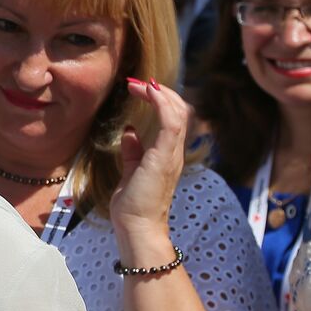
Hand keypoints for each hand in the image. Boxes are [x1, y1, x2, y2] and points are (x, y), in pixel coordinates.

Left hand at [111, 78, 188, 248]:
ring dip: (160, 94)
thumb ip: (133, 151)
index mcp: (167, 154)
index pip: (173, 118)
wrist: (137, 227)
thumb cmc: (133, 205)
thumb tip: (130, 131)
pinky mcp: (164, 157)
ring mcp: (171, 154)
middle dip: (160, 92)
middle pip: (180, 111)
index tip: (139, 88)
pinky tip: (149, 92)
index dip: (160, 99)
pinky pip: (171, 123)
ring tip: (140, 85)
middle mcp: (174, 152)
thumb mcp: (131, 171)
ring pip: (179, 113)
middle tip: (137, 83)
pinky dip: (162, 104)